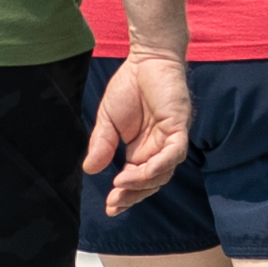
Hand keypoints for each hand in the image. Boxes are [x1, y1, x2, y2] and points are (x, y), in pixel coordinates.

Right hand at [89, 49, 195, 196]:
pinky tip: (141, 170)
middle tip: (115, 202)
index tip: (110, 208)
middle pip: (152, 183)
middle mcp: (158, 150)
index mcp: (141, 151)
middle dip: (133, 195)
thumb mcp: (107, 120)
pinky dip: (159, 164)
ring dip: (143, 181)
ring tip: (121, 183)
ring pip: (164, 172)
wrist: (145, 59)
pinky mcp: (178, 126)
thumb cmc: (129, 87)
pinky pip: (174, 152)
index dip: (125, 196)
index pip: (137, 181)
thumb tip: (89, 171)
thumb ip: (101, 145)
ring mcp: (170, 139)